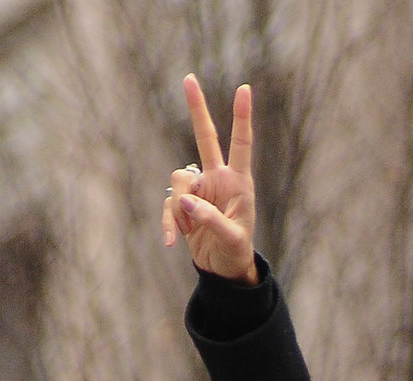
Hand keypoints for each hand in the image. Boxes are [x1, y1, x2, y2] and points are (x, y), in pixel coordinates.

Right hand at [162, 74, 257, 283]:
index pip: (241, 144)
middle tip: (188, 78)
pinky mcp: (183, 205)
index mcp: (238, 183)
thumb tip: (184, 201)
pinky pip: (169, 205)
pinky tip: (171, 242)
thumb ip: (210, 219)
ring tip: (188, 231)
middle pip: (205, 138)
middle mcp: (218, 179)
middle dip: (197, 109)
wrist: (223, 270)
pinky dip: (168, 223)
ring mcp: (199, 190)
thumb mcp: (230, 238)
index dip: (242, 117)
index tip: (244, 89)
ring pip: (179, 180)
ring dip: (179, 207)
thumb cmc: (236, 252)